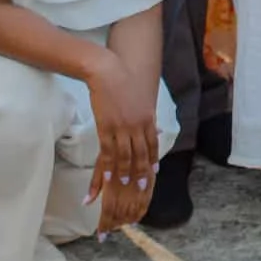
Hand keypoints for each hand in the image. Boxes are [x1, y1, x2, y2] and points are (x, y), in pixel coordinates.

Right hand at [86, 54, 160, 233]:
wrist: (107, 70)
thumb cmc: (123, 82)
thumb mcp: (141, 99)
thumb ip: (146, 116)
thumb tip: (154, 127)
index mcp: (148, 118)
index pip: (153, 144)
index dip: (153, 161)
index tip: (153, 174)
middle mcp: (138, 125)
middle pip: (141, 155)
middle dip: (141, 174)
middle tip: (140, 190)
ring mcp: (122, 128)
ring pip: (124, 157)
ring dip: (124, 175)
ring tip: (122, 188)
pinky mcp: (106, 127)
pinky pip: (107, 152)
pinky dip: (108, 168)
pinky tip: (107, 179)